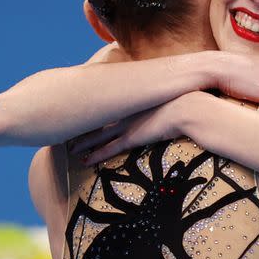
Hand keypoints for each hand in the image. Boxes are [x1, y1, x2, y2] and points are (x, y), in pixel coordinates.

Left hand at [70, 95, 188, 164]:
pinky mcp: (132, 138)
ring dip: (84, 142)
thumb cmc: (187, 102)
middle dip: (83, 124)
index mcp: (136, 99)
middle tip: (69, 129)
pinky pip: (109, 149)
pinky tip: (85, 160)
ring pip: (98, 134)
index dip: (97, 109)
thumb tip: (168, 102)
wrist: (189, 108)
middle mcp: (128, 111)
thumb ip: (165, 100)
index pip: (110, 104)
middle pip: (98, 118)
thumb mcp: (172, 97)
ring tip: (70, 147)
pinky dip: (96, 155)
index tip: (85, 110)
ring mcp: (128, 125)